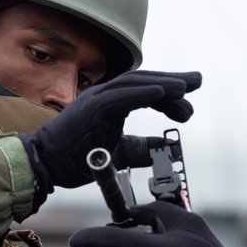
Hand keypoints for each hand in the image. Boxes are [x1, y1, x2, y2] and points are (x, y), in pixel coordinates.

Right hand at [19, 70, 199, 200]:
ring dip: (162, 84)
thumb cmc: (79, 157)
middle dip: (173, 81)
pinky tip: (162, 93)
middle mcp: (106, 95)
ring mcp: (97, 99)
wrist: (48, 165)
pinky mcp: (91, 108)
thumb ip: (143, 149)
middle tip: (198, 82)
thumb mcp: (121, 152)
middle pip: (145, 81)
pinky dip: (142, 93)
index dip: (170, 94)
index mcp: (113, 103)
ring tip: (186, 86)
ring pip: (135, 84)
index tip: (189, 104)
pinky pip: (120, 97)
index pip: (146, 90)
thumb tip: (167, 149)